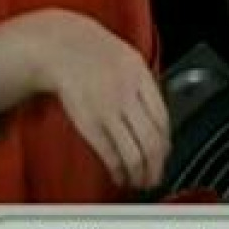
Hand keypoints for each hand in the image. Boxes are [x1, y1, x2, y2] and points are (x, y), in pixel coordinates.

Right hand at [6, 10, 169, 188]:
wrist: (62, 48)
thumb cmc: (94, 53)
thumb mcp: (131, 61)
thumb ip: (146, 88)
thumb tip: (158, 119)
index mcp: (141, 79)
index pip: (163, 120)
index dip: (167, 143)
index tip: (166, 154)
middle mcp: (127, 96)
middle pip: (152, 141)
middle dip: (157, 166)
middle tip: (156, 176)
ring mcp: (108, 112)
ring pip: (134, 153)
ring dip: (140, 173)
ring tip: (140, 181)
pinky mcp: (89, 123)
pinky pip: (109, 153)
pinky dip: (118, 169)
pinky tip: (119, 175)